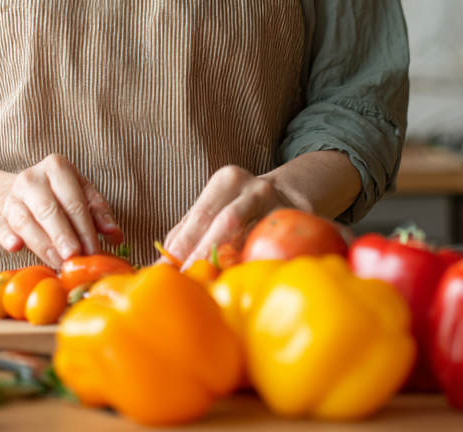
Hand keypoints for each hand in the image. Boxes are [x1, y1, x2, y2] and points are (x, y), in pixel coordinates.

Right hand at [0, 153, 122, 266]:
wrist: (22, 194)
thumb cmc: (60, 196)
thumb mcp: (83, 195)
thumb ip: (99, 213)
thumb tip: (115, 235)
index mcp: (56, 167)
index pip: (73, 201)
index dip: (84, 227)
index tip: (93, 250)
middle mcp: (32, 178)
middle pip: (48, 210)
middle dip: (62, 236)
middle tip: (74, 256)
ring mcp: (12, 196)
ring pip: (25, 221)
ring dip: (42, 244)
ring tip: (57, 262)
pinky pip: (1, 227)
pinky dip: (8, 238)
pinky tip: (16, 248)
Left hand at [162, 165, 293, 266]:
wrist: (287, 195)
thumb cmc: (240, 207)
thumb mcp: (215, 206)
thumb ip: (189, 229)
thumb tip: (164, 259)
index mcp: (227, 180)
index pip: (200, 214)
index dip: (183, 243)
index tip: (166, 267)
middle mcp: (253, 188)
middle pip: (226, 222)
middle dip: (203, 253)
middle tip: (187, 279)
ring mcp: (278, 205)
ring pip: (254, 234)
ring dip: (231, 261)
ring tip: (211, 281)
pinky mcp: (298, 224)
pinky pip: (273, 247)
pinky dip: (256, 262)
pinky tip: (244, 278)